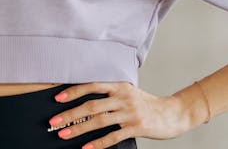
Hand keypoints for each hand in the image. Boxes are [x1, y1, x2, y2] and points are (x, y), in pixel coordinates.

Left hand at [46, 81, 192, 146]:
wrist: (173, 113)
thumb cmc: (146, 104)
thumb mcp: (128, 93)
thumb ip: (109, 94)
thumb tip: (83, 101)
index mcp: (119, 85)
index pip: (92, 86)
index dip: (74, 91)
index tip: (57, 98)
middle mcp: (123, 97)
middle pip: (91, 105)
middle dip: (70, 113)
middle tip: (54, 121)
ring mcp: (129, 113)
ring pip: (99, 120)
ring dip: (79, 129)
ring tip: (63, 134)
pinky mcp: (136, 128)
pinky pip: (113, 136)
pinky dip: (98, 143)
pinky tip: (86, 148)